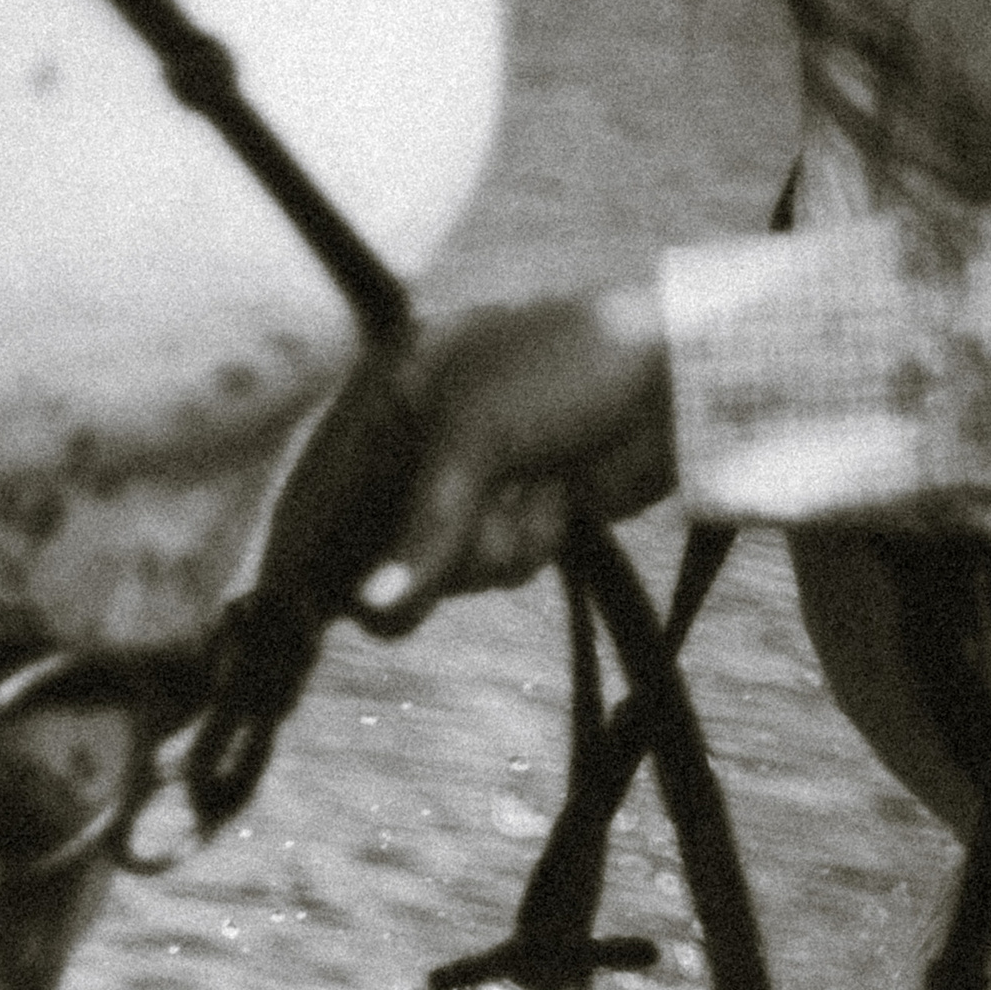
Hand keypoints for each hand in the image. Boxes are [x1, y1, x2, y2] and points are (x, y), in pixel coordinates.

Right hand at [345, 287, 675, 631]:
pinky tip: (563, 500)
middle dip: (441, 544)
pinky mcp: (513, 509)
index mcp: (393, 390)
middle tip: (488, 508)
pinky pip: (489, 569)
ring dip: (497, 544)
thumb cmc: (566, 374)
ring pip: (438, 567)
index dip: (321, 550)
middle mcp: (419, 436)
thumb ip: (420, 530)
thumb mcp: (475, 439)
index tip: (311, 608)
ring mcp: (469, 478)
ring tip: (541, 488)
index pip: (328, 488)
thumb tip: (374, 615)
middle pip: (380, 543)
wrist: (680, 374)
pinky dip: (528, 546)